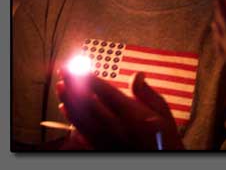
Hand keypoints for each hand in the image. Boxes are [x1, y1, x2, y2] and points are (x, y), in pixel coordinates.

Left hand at [56, 71, 183, 150]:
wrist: (163, 161)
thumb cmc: (164, 136)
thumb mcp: (163, 111)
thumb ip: (147, 92)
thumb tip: (137, 74)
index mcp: (132, 115)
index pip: (105, 92)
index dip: (89, 78)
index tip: (78, 66)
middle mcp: (116, 127)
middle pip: (88, 104)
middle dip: (74, 86)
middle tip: (63, 71)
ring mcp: (107, 140)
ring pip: (81, 119)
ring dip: (69, 101)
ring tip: (60, 86)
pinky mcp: (102, 149)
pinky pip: (82, 134)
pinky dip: (71, 120)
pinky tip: (65, 110)